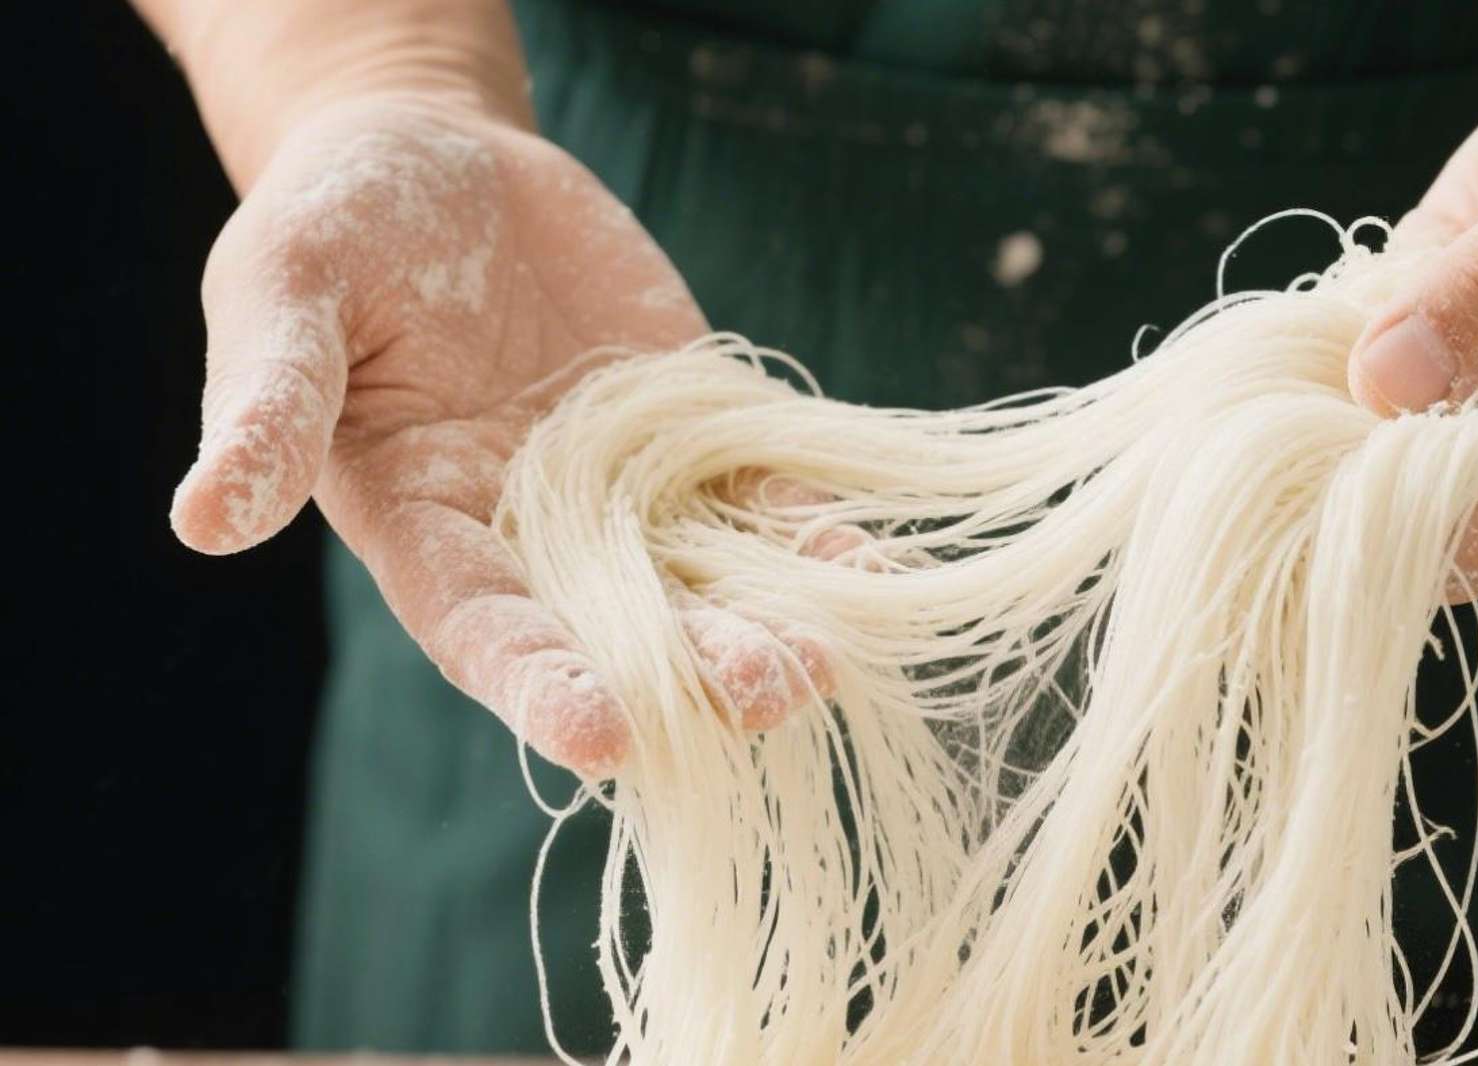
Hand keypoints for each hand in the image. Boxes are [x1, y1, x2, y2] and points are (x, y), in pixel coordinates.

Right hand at [168, 95, 829, 775]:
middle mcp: (540, 540)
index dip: (541, 686)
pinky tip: (875, 569)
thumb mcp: (283, 293)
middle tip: (766, 694)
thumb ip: (268, 403)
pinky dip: (819, 538)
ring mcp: (634, 497)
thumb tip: (203, 520)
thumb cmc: (338, 230)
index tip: (603, 737)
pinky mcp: (704, 441)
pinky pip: (770, 503)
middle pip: (622, 635)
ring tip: (832, 657)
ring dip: (772, 625)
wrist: (446, 165)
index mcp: (429, 530)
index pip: (486, 633)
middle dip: (691, 673)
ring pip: (711, 586)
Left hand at [1343, 0, 1477, 596]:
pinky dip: (1353, 391)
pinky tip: (1333, 341)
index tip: (1299, 454)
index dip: (1387, 511)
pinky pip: (1407, 425)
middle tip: (1275, 402)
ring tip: (1303, 361)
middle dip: (1353, 480)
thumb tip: (1385, 382)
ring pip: (1414, 491)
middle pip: (1450, 532)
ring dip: (1344, 437)